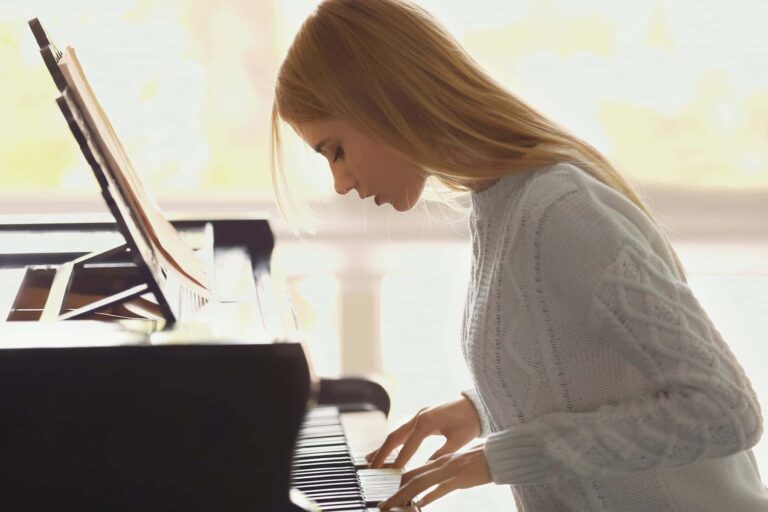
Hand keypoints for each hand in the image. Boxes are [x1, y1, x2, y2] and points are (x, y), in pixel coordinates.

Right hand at [366, 395, 481, 469]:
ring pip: (397, 432)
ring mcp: (419, 415)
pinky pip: (403, 430)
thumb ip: (441, 455)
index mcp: (427, 422)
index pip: (408, 445)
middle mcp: (419, 416)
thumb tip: (426, 469)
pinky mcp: (422, 416)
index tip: (390, 474)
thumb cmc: (469, 422)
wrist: (477, 405)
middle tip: (371, 466)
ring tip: (371, 458)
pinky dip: (394, 441)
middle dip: (382, 453)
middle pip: (395, 436)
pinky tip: (388, 449)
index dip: (399, 461)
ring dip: (384, 446)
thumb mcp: (458, 441)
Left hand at [378, 445, 491, 508]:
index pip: (414, 472)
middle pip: (412, 478)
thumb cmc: (480, 462)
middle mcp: (442, 464)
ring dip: (405, 496)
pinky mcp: (461, 478)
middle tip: (384, 505)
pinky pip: (441, 488)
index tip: (389, 496)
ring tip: (393, 506)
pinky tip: (420, 504)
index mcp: (441, 461)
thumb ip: (442, 475)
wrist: (499, 454)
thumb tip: (428, 488)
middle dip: (396, 493)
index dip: (399, 484)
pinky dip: (429, 497)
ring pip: (421, 483)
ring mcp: (450, 471)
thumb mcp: (458, 467)